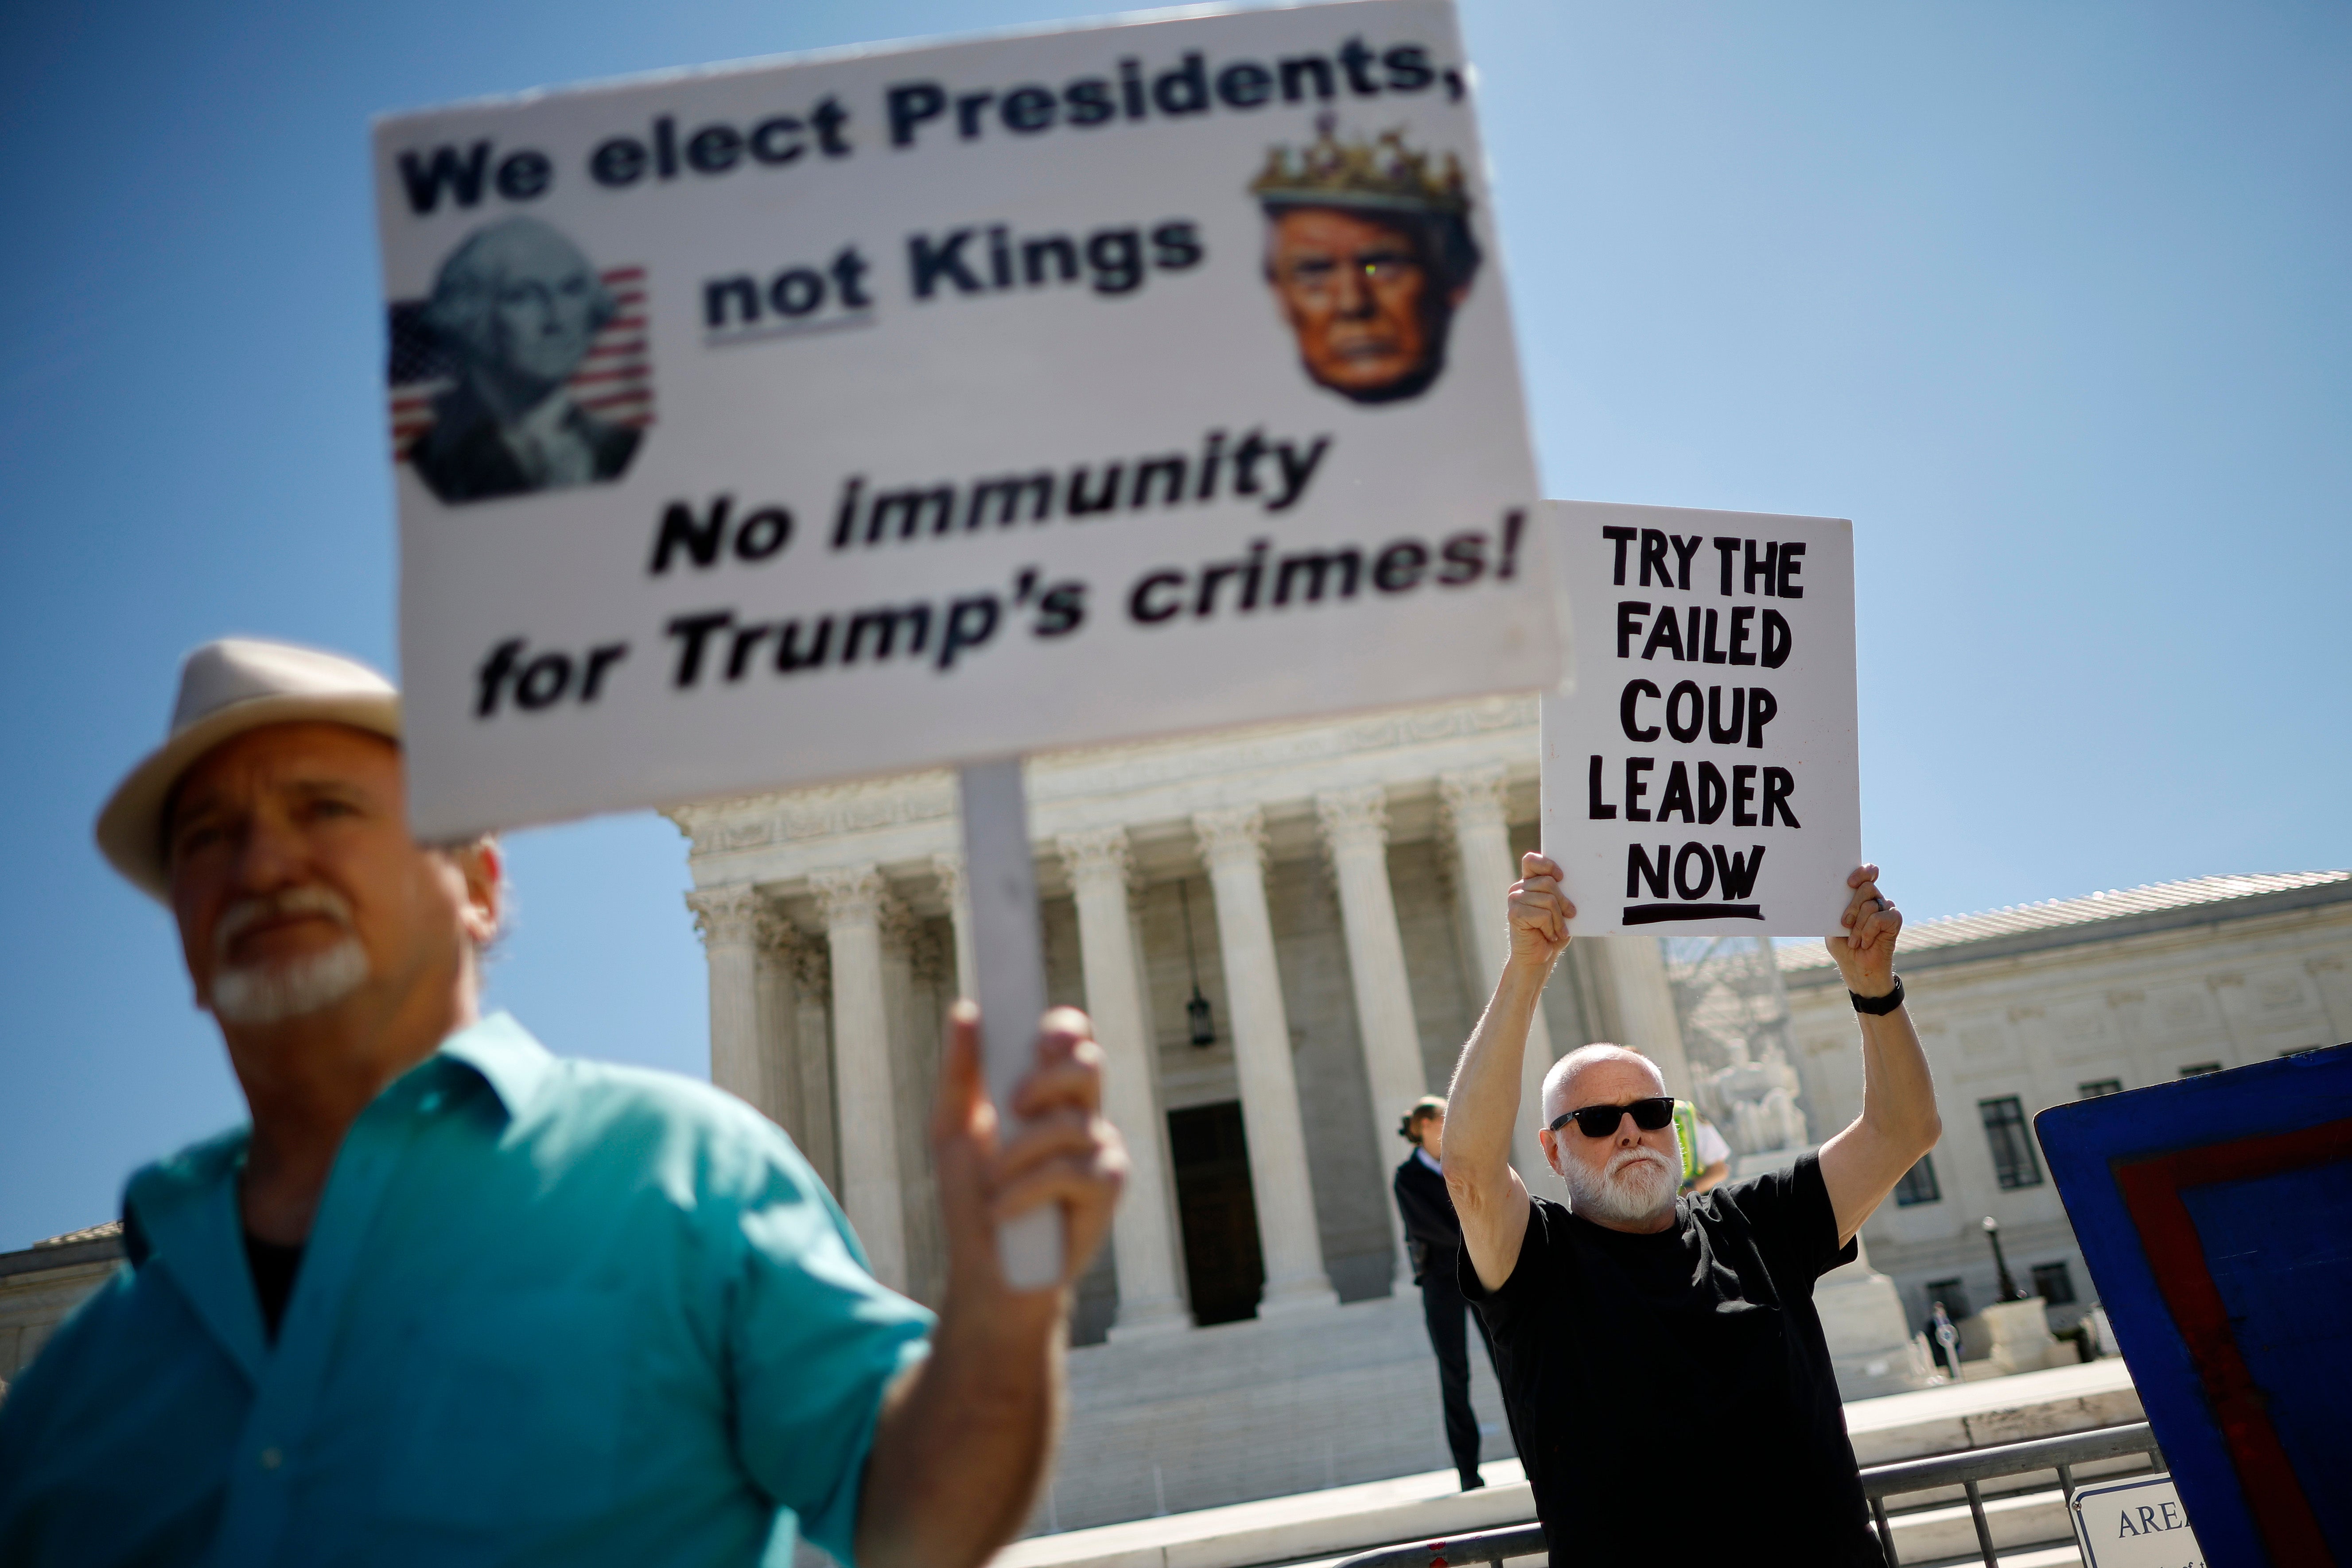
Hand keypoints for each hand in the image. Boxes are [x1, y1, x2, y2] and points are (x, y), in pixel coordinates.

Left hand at [931, 1002, 1127, 1296]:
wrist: (985, 1271)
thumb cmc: (973, 1197)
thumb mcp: (951, 1128)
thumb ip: (960, 1071)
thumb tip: (968, 1009)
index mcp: (1050, 1092)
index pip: (1072, 1039)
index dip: (1062, 1027)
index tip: (1036, 1034)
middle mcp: (1083, 1115)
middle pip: (1088, 1065)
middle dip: (1047, 1078)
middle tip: (1011, 1105)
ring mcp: (1101, 1151)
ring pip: (1071, 1123)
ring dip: (1018, 1153)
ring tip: (994, 1184)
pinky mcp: (1109, 1189)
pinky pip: (1071, 1170)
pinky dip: (1028, 1188)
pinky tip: (1005, 1210)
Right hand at [1507, 852, 1574, 972]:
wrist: (1538, 959)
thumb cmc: (1552, 933)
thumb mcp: (1560, 909)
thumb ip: (1560, 894)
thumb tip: (1576, 884)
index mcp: (1528, 883)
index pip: (1531, 861)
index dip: (1547, 865)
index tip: (1561, 877)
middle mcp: (1518, 889)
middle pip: (1548, 883)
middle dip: (1564, 902)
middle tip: (1570, 915)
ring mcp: (1514, 900)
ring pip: (1548, 900)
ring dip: (1559, 920)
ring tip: (1558, 931)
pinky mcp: (1514, 914)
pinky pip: (1543, 914)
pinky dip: (1551, 928)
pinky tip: (1548, 936)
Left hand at [1828, 864, 1899, 996]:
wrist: (1857, 969)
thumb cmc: (1843, 946)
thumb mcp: (1833, 925)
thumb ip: (1836, 908)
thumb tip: (1832, 894)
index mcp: (1860, 897)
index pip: (1868, 873)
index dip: (1862, 872)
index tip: (1849, 883)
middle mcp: (1875, 900)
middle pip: (1866, 888)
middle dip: (1852, 907)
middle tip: (1844, 924)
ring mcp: (1886, 910)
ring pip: (1871, 905)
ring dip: (1858, 926)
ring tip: (1854, 941)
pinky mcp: (1895, 921)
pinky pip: (1881, 918)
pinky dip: (1869, 931)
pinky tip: (1866, 942)